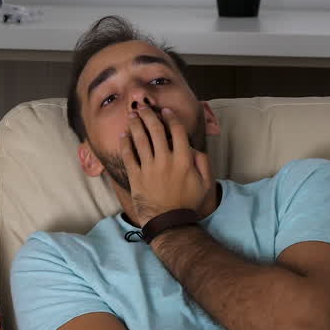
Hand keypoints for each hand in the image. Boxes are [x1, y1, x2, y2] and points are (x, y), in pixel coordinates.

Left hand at [120, 105, 212, 226]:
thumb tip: (192, 148)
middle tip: (143, 107)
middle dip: (149, 115)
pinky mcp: (136, 177)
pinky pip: (128, 156)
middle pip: (155, 130)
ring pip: (140, 140)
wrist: (169, 222)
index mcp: (183, 159)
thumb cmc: (188, 203)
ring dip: (136, 124)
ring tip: (132, 115)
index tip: (165, 111)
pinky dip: (125, 144)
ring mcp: (149, 168)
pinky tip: (123, 136)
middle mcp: (165, 160)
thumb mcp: (205, 183)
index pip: (176, 130)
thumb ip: (202, 162)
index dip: (170, 117)